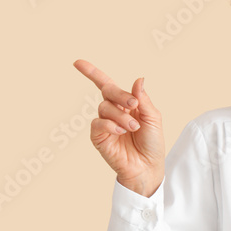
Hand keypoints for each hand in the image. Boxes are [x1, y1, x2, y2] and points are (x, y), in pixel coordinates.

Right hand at [72, 59, 164, 196]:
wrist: (147, 167)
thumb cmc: (152, 143)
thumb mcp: (153, 118)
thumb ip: (143, 99)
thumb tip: (138, 79)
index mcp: (126, 103)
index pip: (107, 85)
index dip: (92, 72)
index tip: (77, 62)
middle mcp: (113, 111)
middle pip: (107, 91)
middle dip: (120, 95)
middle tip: (133, 104)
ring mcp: (105, 124)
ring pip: (104, 107)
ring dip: (120, 115)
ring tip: (133, 127)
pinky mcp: (98, 137)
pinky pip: (97, 123)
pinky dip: (109, 124)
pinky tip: (120, 131)